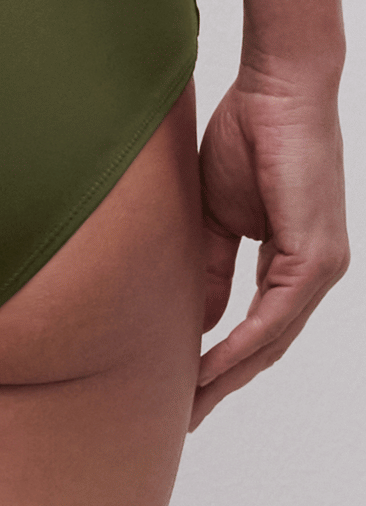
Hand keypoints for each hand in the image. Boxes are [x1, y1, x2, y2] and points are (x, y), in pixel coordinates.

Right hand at [192, 61, 348, 429]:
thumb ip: (209, 268)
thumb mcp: (215, 216)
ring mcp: (322, 265)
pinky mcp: (316, 254)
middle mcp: (315, 270)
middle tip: (185, 414)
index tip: (184, 387)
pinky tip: (210, 367)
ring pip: (273, 339)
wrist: (277, 91)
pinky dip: (241, 345)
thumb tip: (198, 319)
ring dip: (229, 375)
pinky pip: (276, 315)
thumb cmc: (247, 136)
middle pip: (267, 346)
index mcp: (293, 260)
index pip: (257, 327)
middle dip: (223, 383)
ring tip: (190, 402)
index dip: (221, 362)